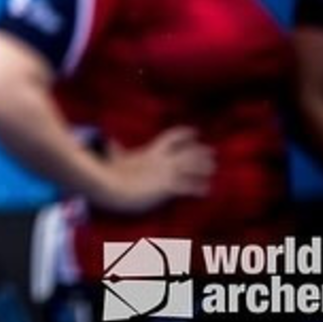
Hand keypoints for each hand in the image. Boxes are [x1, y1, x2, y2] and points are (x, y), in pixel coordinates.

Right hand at [93, 126, 213, 213]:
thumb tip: (109, 141)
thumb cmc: (113, 173)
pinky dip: (197, 188)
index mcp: (151, 152)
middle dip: (200, 151)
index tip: (196, 131)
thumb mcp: (116, 158)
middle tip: (212, 151)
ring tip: (213, 168)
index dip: (184, 133)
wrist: (113, 187)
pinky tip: (207, 190)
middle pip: (186, 152)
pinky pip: (186, 187)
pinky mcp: (165, 187)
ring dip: (203, 167)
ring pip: (189, 167)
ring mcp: (164, 173)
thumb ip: (116, 150)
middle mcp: (161, 161)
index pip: (171, 137)